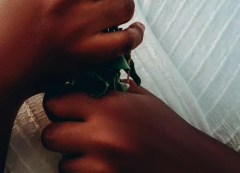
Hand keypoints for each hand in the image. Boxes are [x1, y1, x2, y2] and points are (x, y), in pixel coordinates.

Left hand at [41, 79, 205, 172]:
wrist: (189, 164)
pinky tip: (99, 165)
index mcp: (110, 106)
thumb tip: (86, 76)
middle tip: (73, 130)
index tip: (66, 105)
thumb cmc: (166, 129)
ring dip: (72, 157)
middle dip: (59, 131)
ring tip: (91, 151)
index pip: (57, 101)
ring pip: (62, 162)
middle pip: (50, 134)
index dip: (59, 103)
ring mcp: (102, 164)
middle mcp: (102, 135)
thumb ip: (112, 87)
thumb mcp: (141, 98)